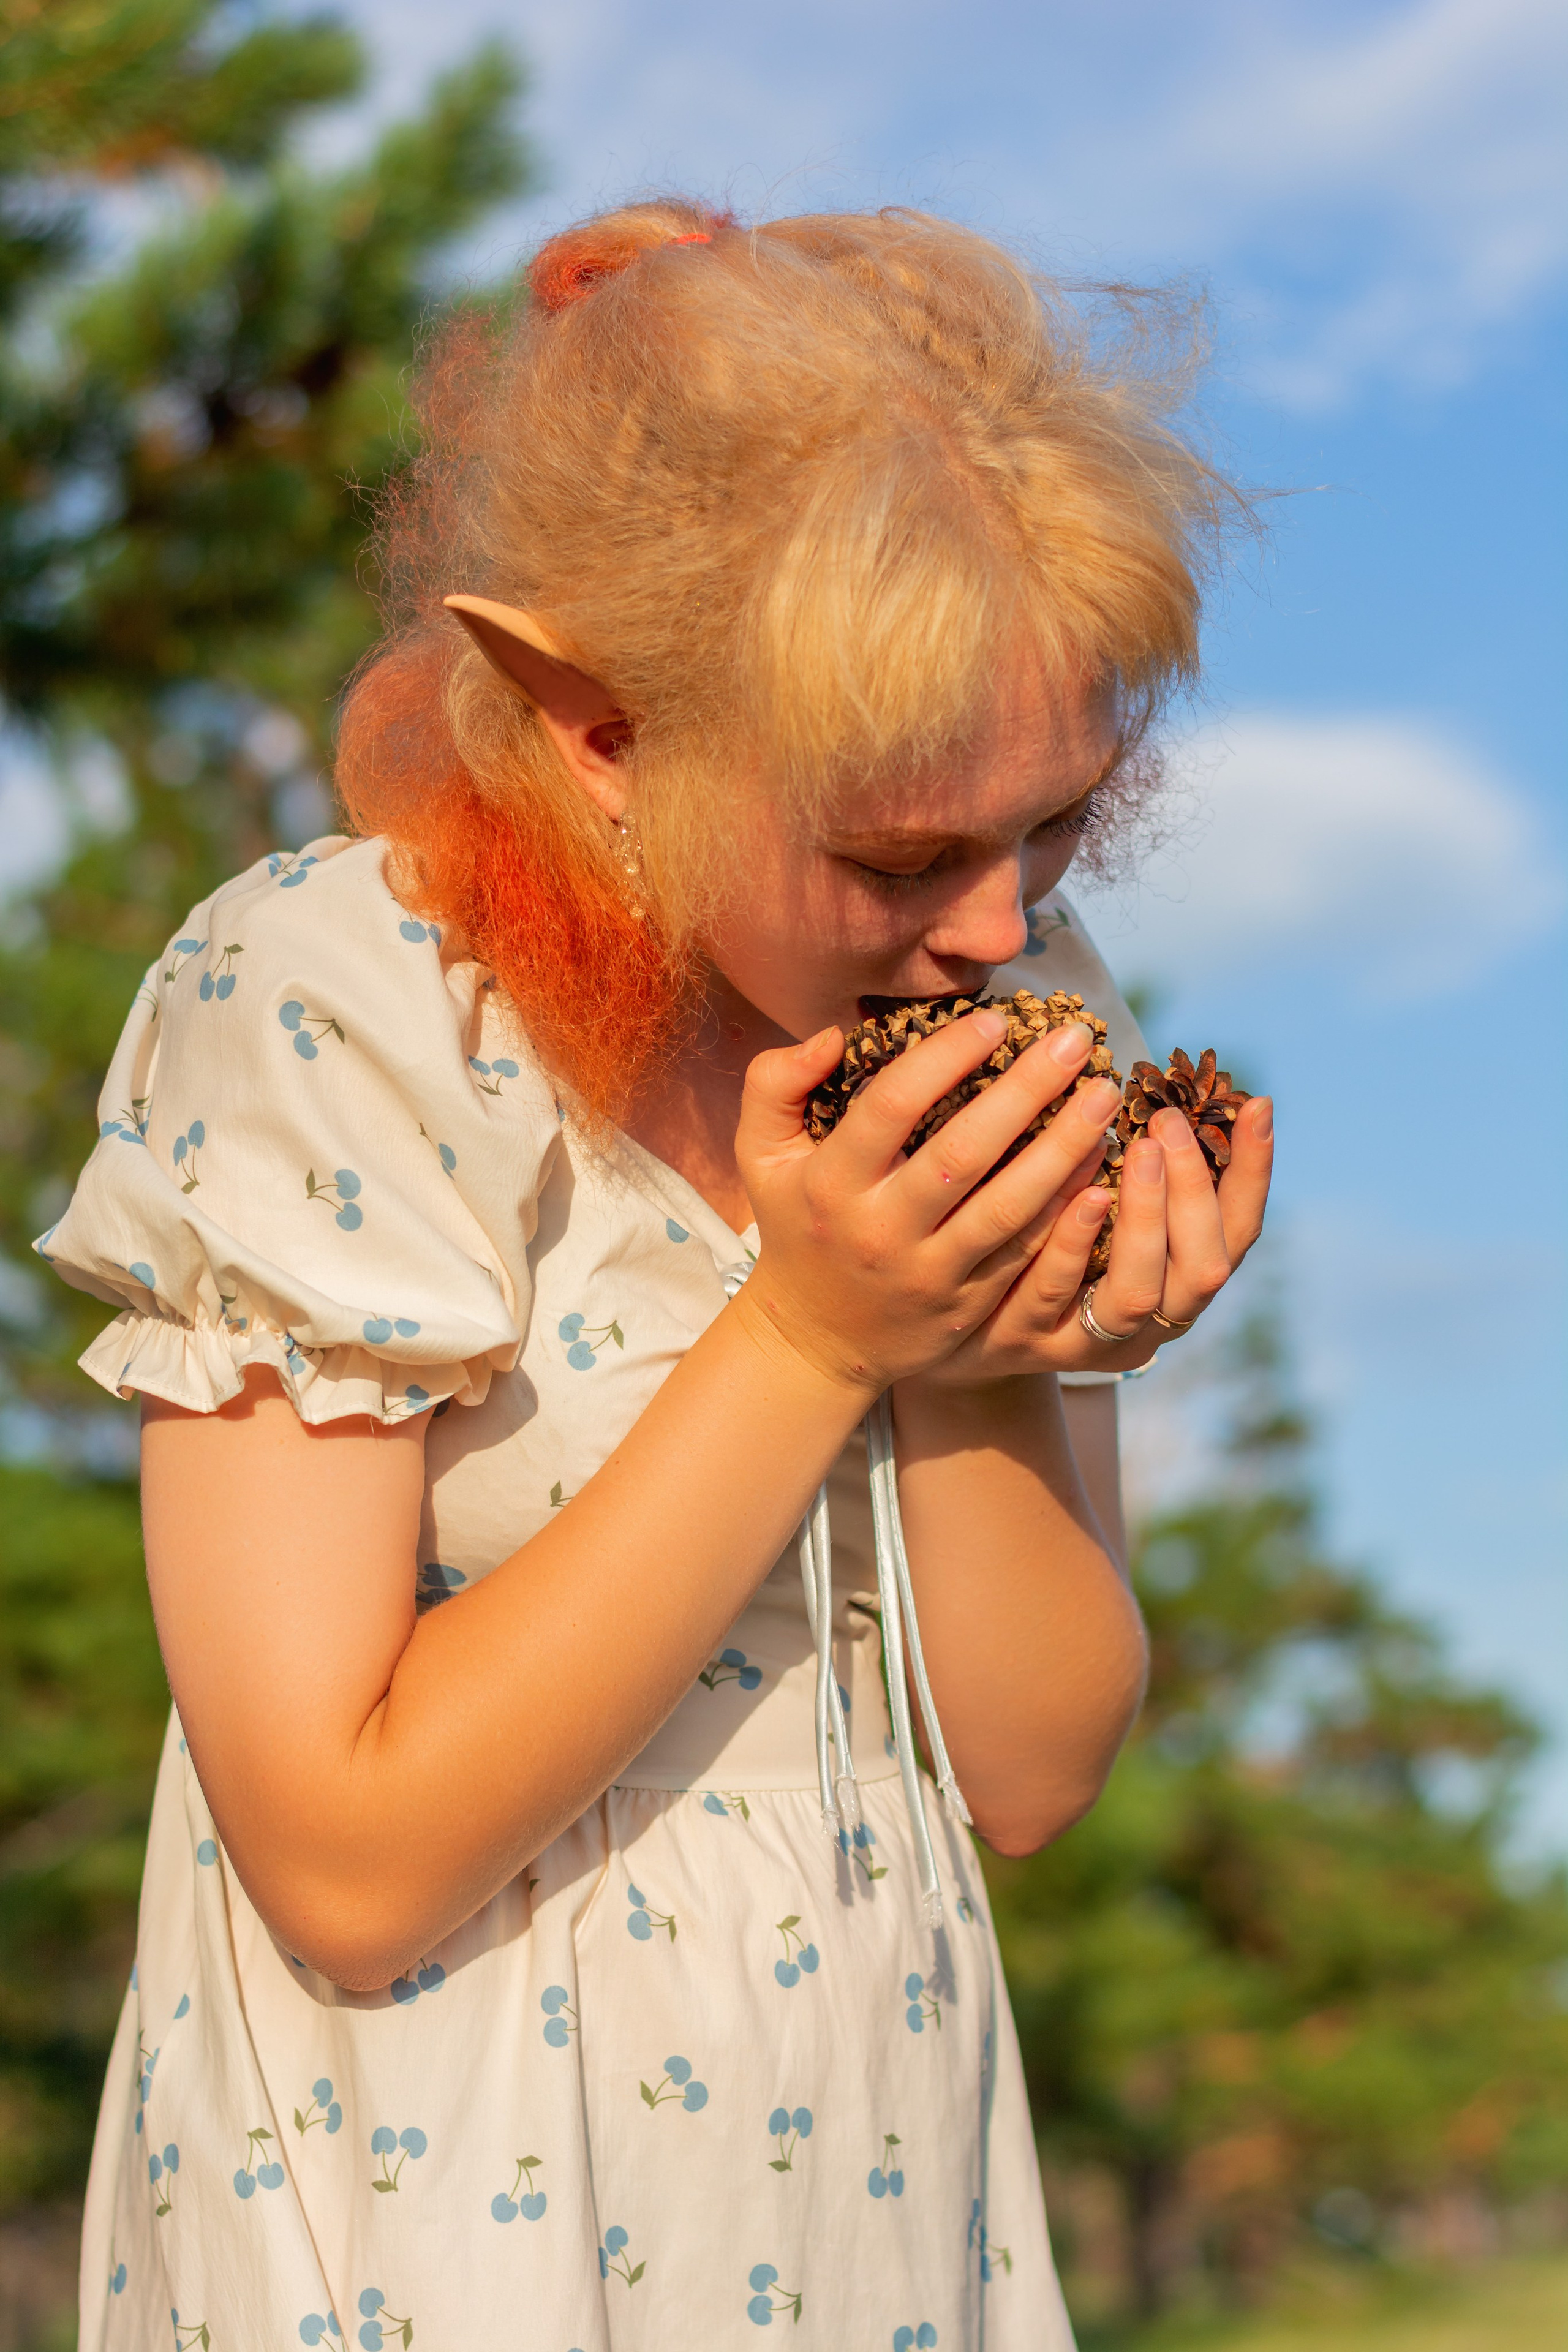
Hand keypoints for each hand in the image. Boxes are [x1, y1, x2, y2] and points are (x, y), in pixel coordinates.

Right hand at [732, 1010, 1124, 1393]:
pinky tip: (1102, 1161)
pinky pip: (1028, 1253)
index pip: (891, 1107)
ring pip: (1009, 1209)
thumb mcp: (761, 1154)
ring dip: (1064, 1149)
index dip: (943, 1058)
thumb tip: (832, 1034)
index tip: (993, 1021)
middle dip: (1027, 1092)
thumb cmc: (797, 1223)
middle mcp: (882, 1230)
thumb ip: (775, 1083)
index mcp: (833, 1183)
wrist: (816, 1339)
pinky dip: (1069, 1208)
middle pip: (963, 1154)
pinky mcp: (968, 1306)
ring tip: (1104, 1096)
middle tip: (1078, 1041)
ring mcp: (930, 1273)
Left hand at [913, 1091, 1274, 1386]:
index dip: (1254, 1174)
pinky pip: (1054, 1294)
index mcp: (1177, 1286)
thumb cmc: (1045, 1255)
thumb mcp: (1103, 1216)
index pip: (1238, 1233)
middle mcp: (1148, 1326)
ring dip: (1145, 1215)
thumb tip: (1170, 1081)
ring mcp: (1087, 1341)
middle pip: (1202, 1270)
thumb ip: (1140, 1169)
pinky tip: (1082, 1194)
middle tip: (1172, 1123)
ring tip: (1145, 1148)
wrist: (959, 1339)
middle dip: (1193, 1192)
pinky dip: (1074, 1242)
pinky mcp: (1024, 1341)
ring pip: (1134, 1291)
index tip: (1258, 1105)